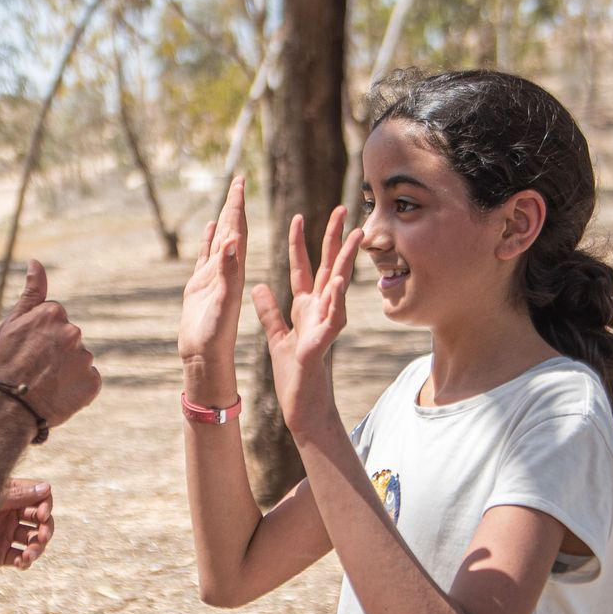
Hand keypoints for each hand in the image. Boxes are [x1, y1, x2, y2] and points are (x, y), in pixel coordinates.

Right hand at [0, 260, 100, 431]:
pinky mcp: (93, 383)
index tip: (26, 350)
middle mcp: (74, 332)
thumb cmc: (3, 366)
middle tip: (33, 369)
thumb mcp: (11, 323)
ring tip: (44, 384)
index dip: (38, 336)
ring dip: (65, 369)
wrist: (6, 410)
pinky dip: (75, 387)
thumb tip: (36, 262)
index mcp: (54, 313)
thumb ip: (31, 292)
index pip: (54, 319)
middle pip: (68, 338)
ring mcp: (85, 359)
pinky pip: (87, 381)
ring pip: (78, 359)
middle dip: (55, 350)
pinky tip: (57, 394)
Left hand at [0, 478, 53, 573]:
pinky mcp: (0, 555)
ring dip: (37, 547)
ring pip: (33, 540)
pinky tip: (20, 562)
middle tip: (42, 537)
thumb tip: (46, 487)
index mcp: (9, 496)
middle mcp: (9, 515)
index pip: (38, 497)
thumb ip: (18, 494)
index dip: (45, 505)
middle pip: (40, 520)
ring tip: (30, 554)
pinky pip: (21, 557)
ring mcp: (5, 535)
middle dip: (45, 528)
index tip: (42, 515)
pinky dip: (25, 561)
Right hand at [177, 177, 248, 388]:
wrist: (205, 357)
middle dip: (234, 204)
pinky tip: (211, 228)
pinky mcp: (201, 286)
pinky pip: (206, 256)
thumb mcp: (224, 302)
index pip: (239, 230)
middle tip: (238, 179)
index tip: (242, 180)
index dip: (239, 206)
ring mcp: (214, 276)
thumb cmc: (216, 335)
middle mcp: (227, 270)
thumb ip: (228, 272)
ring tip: (227, 198)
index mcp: (236, 271)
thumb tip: (233, 240)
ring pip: (220, 240)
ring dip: (224, 218)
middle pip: (231, 230)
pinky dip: (209, 240)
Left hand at [250, 208, 362, 435]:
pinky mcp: (322, 343)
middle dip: (334, 238)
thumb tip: (259, 287)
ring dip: (345, 261)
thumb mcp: (276, 335)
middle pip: (328, 267)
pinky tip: (337, 282)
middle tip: (342, 209)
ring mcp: (325, 325)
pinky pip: (332, 318)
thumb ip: (269, 310)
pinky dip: (335, 300)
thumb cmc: (292, 372)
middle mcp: (319, 311)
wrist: (300, 403)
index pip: (303, 267)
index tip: (299, 216)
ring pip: (338, 287)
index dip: (300, 242)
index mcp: (305, 307)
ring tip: (353, 236)